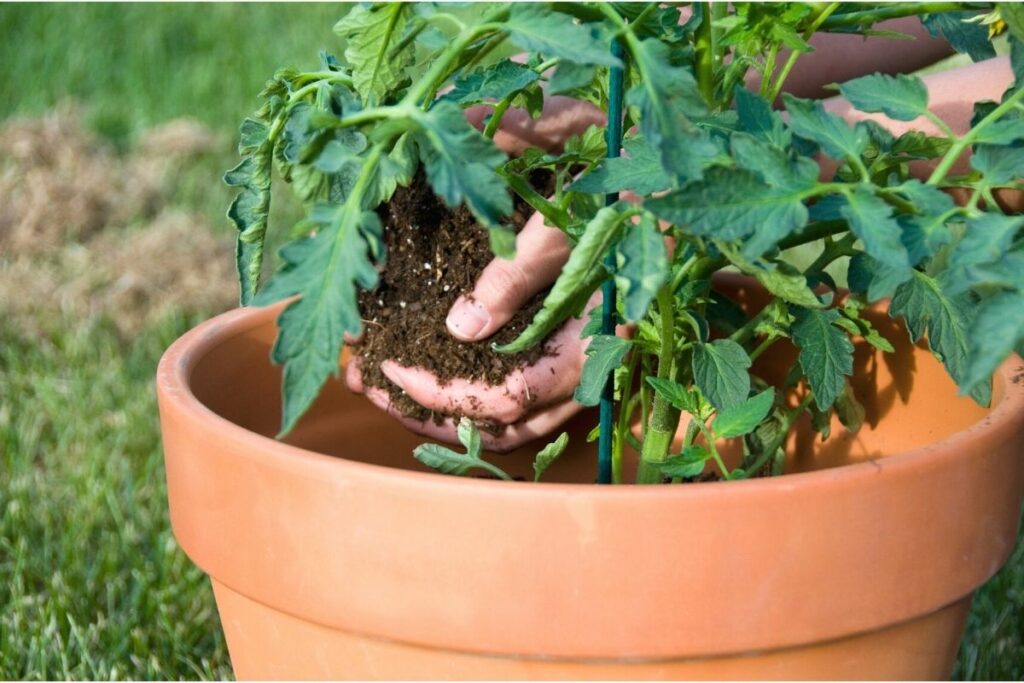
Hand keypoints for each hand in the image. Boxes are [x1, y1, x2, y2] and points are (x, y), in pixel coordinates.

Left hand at [346, 96, 605, 451]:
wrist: (662, 172)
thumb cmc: (619, 187)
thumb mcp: (565, 217)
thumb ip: (519, 272)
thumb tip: (463, 327)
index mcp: (593, 339)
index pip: (511, 394)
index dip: (445, 390)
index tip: (390, 362)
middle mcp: (590, 366)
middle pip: (504, 424)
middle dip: (430, 412)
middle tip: (369, 382)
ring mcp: (583, 364)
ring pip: (514, 422)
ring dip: (448, 415)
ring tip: (389, 390)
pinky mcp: (572, 349)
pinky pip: (524, 400)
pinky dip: (475, 400)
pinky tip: (433, 372)